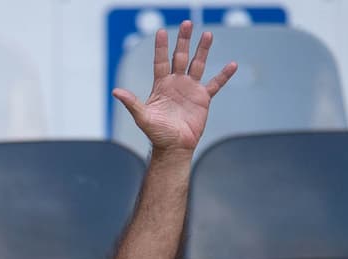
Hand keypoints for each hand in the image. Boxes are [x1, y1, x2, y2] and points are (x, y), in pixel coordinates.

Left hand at [113, 21, 236, 152]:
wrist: (174, 147)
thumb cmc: (157, 134)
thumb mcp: (142, 117)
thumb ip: (132, 103)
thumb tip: (115, 92)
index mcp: (161, 85)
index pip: (161, 61)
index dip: (161, 47)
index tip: (161, 31)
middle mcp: (176, 83)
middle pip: (180, 57)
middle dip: (183, 41)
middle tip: (187, 23)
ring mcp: (190, 89)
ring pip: (197, 64)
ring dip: (202, 50)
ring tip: (207, 34)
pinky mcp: (203, 98)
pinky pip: (216, 84)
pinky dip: (224, 75)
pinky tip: (232, 64)